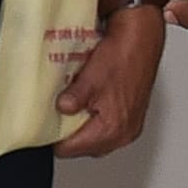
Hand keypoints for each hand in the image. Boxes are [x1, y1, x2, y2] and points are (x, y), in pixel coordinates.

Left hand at [51, 0, 162, 156]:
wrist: (143, 37)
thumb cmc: (124, 55)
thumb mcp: (89, 78)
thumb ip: (72, 99)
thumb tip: (60, 109)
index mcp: (112, 129)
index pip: (71, 149)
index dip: (54, 137)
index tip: (44, 124)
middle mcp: (124, 132)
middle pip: (84, 146)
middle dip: (69, 132)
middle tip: (57, 112)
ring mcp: (130, 125)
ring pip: (96, 137)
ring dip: (83, 123)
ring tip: (73, 103)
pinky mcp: (132, 114)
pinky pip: (107, 124)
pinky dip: (95, 116)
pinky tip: (88, 98)